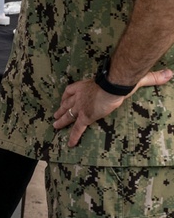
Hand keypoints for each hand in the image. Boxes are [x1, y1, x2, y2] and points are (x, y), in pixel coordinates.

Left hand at [52, 68, 172, 146]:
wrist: (112, 86)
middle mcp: (80, 96)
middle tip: (55, 115)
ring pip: (68, 115)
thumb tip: (170, 73)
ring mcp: (81, 106)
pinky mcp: (85, 117)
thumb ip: (150, 77)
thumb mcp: (132, 78)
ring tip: (54, 126)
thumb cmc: (119, 80)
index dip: (67, 95)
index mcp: (85, 85)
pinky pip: (77, 129)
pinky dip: (73, 136)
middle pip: (67, 103)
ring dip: (61, 120)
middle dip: (61, 109)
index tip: (64, 98)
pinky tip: (69, 144)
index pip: (71, 90)